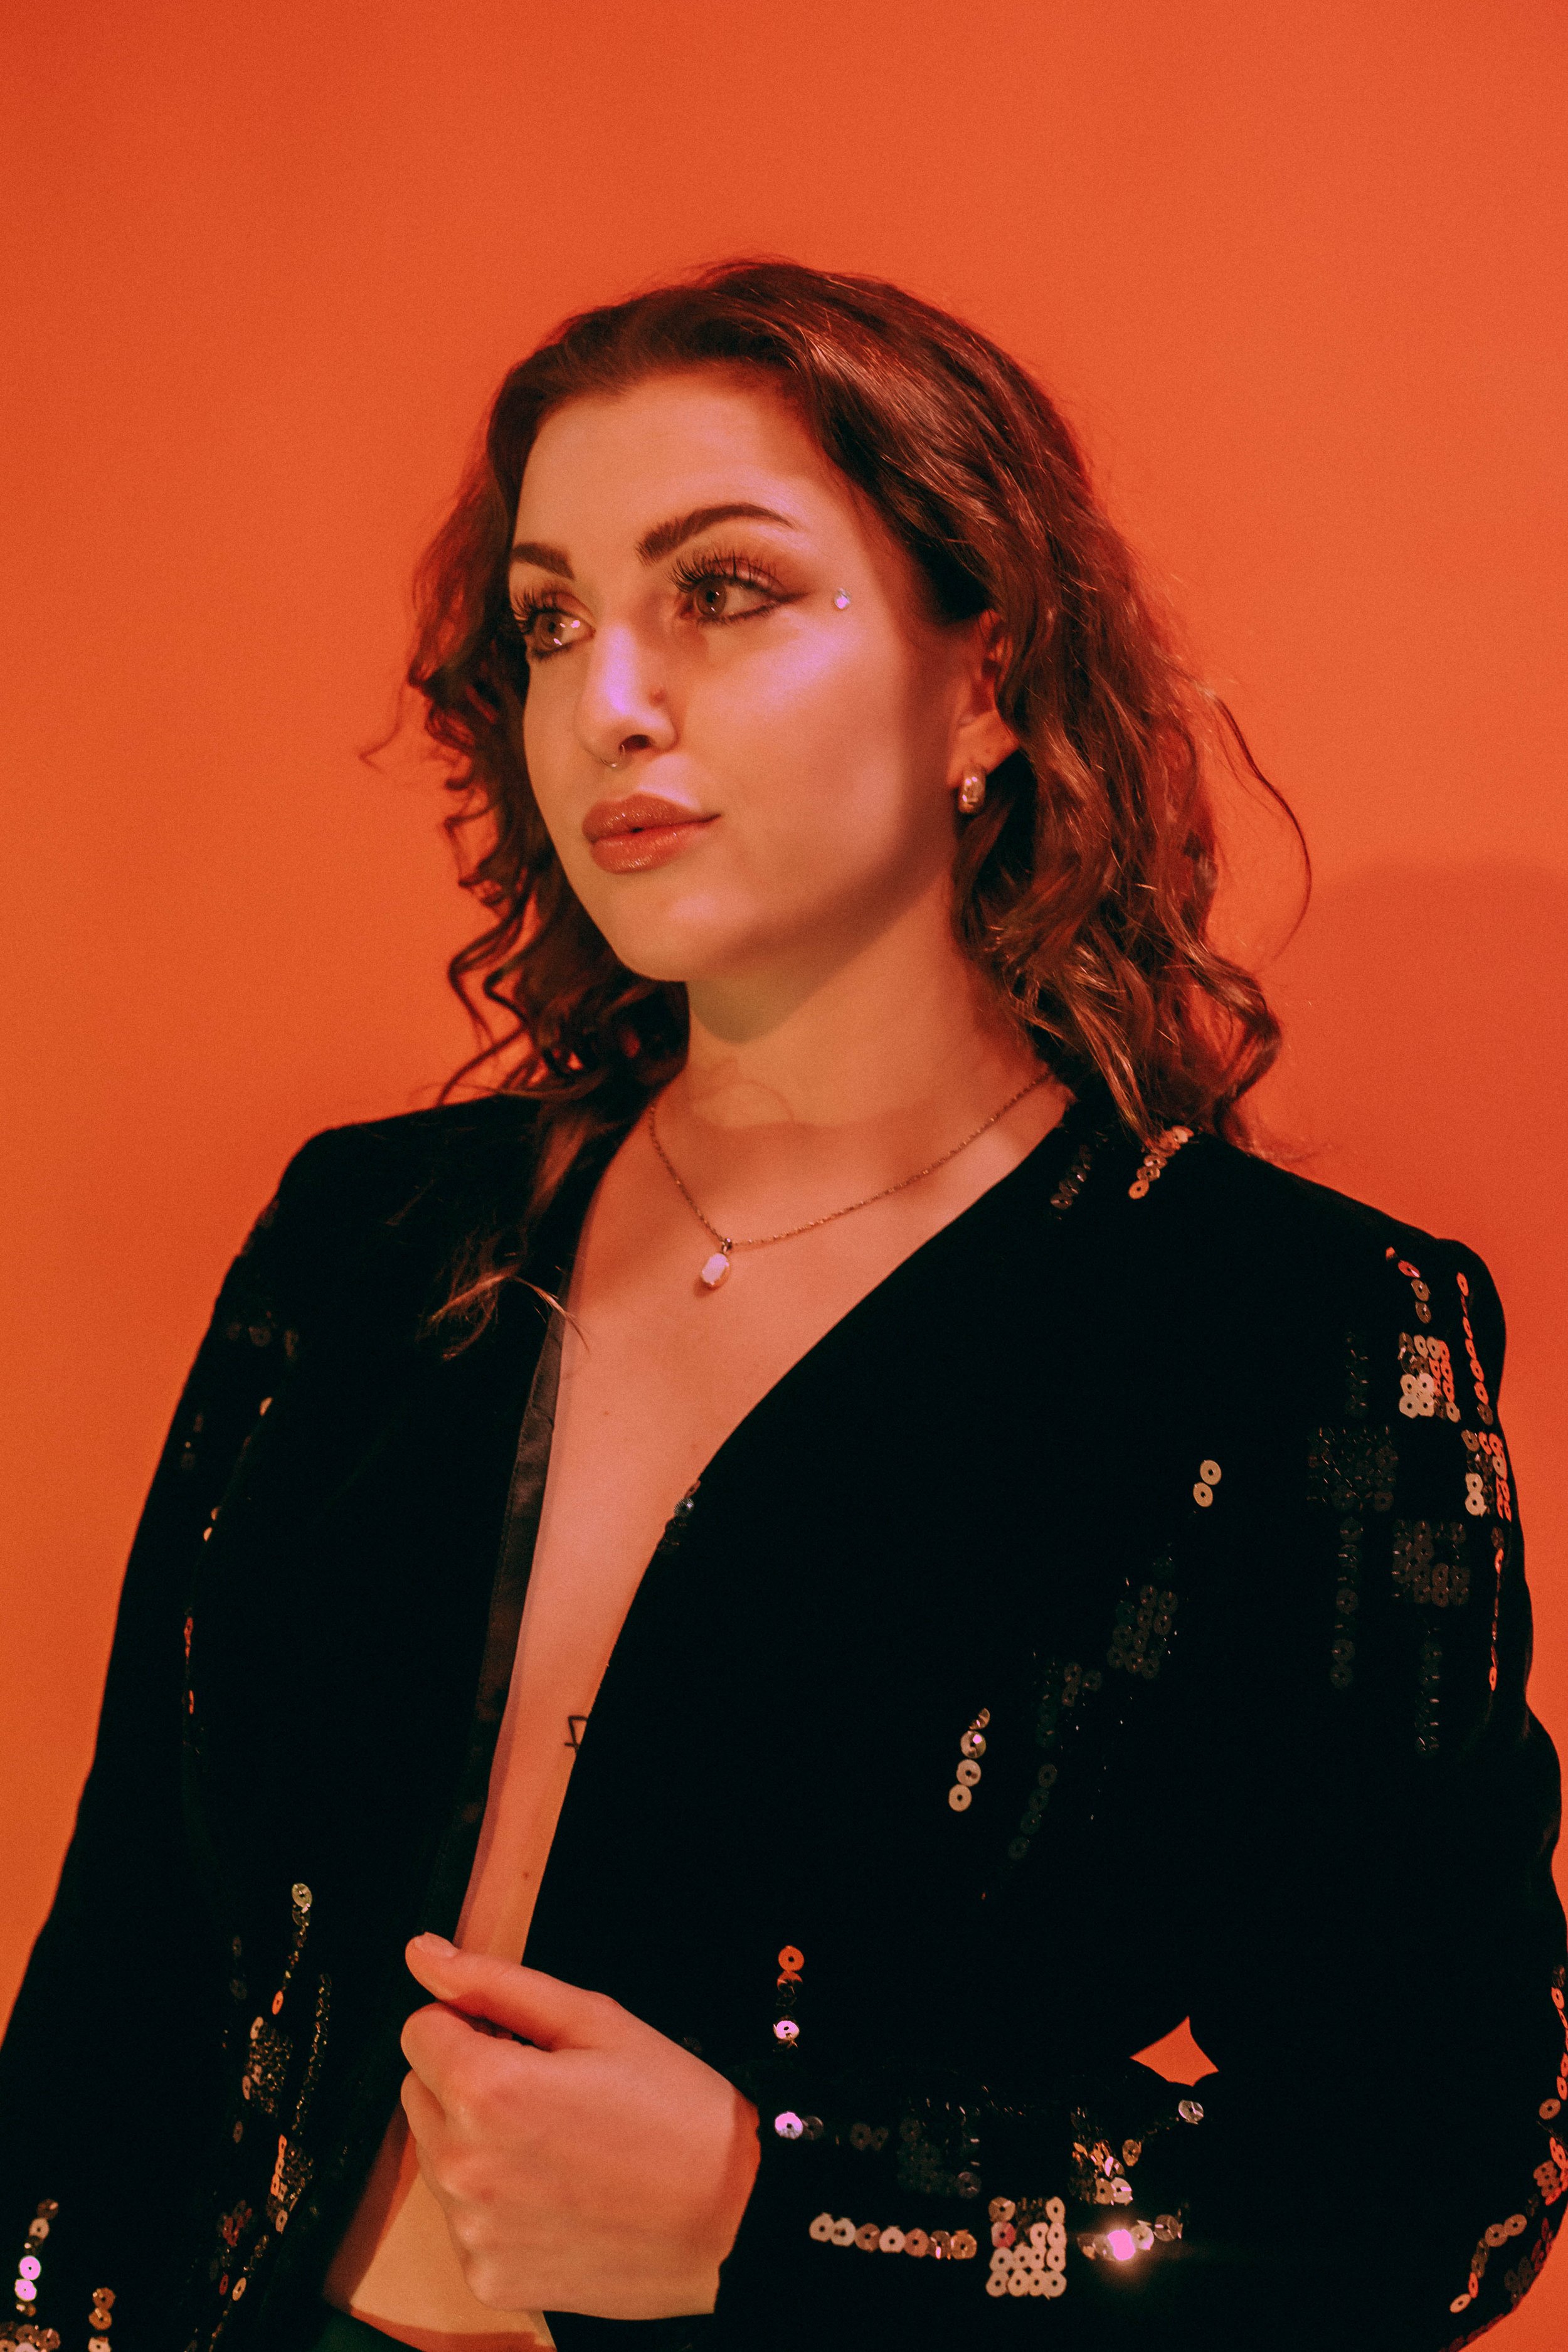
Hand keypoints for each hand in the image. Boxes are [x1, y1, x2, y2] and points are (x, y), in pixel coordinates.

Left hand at [399, 1935, 760, 2318]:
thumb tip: (421, 1952)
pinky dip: (497, 2205)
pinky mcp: (488, 2277)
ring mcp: (472, 2230)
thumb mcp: (594, 2022)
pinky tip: (558, 2197)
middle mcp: (463, 2166)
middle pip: (420, 2093)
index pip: (419, 2031)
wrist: (733, 2219)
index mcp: (486, 2089)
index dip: (469, 2023)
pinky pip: (464, 2221)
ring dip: (477, 2142)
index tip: (518, 2040)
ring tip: (558, 2145)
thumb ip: (495, 1983)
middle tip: (547, 2092)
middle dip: (467, 2081)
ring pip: (437, 2157)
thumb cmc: (673, 2109)